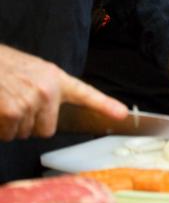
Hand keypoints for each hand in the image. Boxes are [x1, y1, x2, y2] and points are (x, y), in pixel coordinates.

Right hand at [0, 45, 127, 140]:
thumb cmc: (6, 68)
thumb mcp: (36, 72)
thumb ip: (49, 91)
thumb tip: (51, 118)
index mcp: (57, 79)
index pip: (86, 94)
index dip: (105, 105)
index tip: (122, 114)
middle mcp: (48, 90)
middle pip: (46, 130)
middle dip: (30, 125)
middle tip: (17, 105)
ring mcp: (31, 101)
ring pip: (24, 133)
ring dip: (12, 126)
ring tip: (6, 103)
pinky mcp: (13, 111)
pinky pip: (9, 134)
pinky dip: (1, 129)